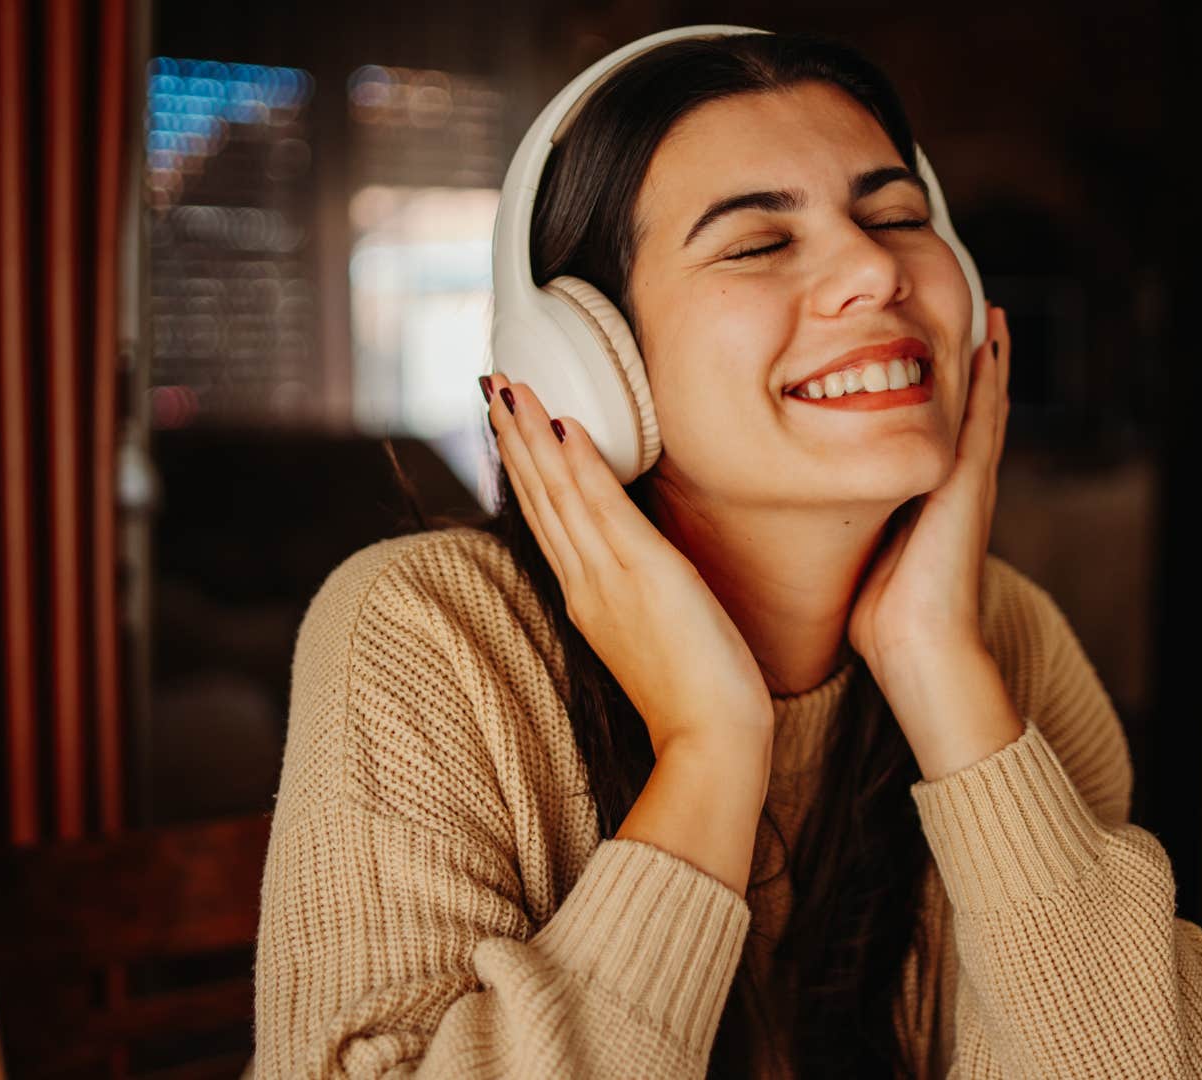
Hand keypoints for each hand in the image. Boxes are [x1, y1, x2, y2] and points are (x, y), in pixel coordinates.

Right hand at [483, 373, 775, 763]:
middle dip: (514, 438)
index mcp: (587, 597)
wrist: (708, 740)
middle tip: (493, 384)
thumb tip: (632, 565)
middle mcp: (588, 582)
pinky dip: (582, 466)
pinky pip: (605, 510)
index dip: (525, 468)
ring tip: (510, 387)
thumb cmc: (693, 697)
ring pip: (560, 495)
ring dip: (533, 436)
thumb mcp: (653, 634)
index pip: (548, 519)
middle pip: (540, 498)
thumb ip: (633, 596)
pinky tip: (563, 426)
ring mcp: (611, 577)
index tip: (507, 423)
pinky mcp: (647, 573)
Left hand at [847, 303, 1010, 671]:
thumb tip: (820, 510)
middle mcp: (956, 484)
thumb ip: (857, 527)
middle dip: (967, 363)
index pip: (937, 430)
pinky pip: (985, 418)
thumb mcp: (864, 554)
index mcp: (930, 498)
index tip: (927, 348)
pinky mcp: (972, 484)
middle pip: (968, 409)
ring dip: (987, 358)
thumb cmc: (884, 616)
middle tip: (970, 310)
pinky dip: (991, 378)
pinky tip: (990, 340)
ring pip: (983, 404)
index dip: (936, 390)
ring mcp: (969, 482)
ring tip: (988, 311)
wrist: (919, 647)